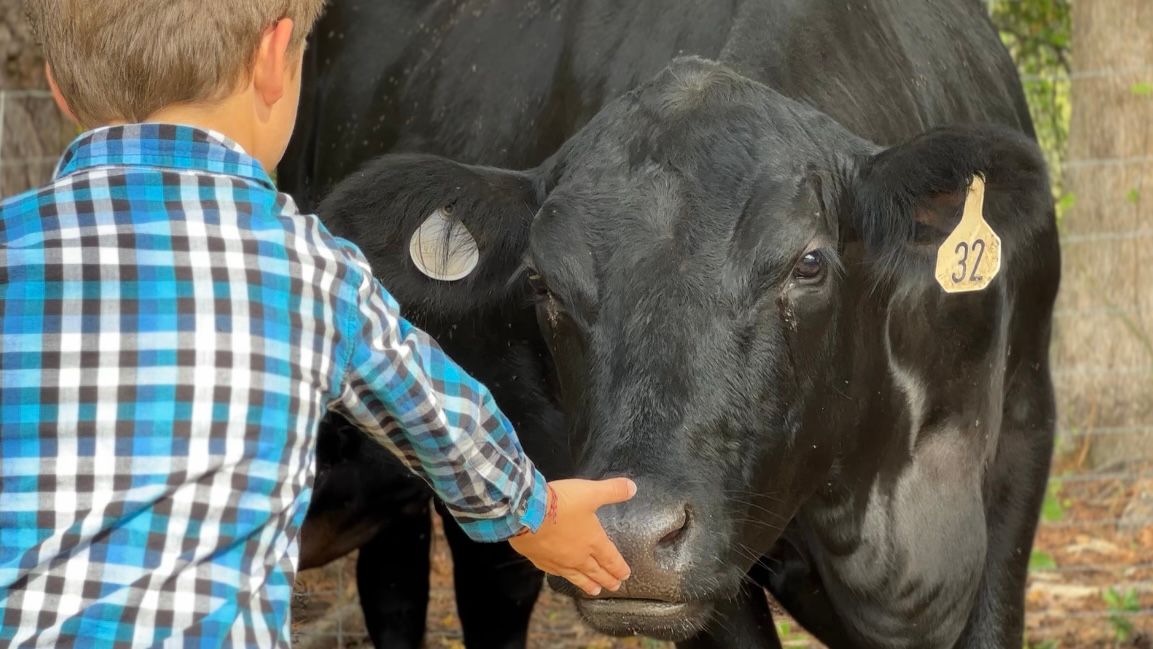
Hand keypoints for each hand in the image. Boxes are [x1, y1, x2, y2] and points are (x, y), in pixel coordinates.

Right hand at [509, 478, 636, 595]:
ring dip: (588, 584)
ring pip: (577, 577)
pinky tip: (563, 576)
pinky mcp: (540, 560)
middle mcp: (578, 556)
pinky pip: (556, 573)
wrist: (526, 512)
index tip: (625, 575)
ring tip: (595, 591)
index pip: (610, 558)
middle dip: (607, 579)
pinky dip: (563, 576)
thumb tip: (632, 487)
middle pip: (596, 571)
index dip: (619, 567)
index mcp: (593, 541)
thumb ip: (612, 490)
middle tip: (614, 587)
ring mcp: (558, 561)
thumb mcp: (590, 492)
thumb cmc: (560, 503)